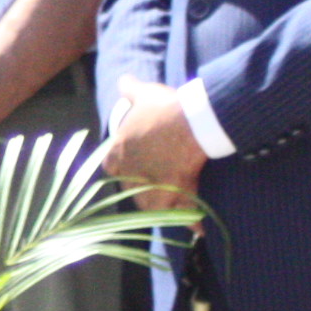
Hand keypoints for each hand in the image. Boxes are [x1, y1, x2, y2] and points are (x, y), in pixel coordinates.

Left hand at [103, 80, 209, 211]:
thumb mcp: (145, 94)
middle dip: (141, 189)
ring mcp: (153, 188)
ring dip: (160, 209)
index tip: (129, 164)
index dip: (121, 166)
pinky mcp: (175, 195)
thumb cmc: (163, 108)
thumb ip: (131, 89)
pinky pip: (183, 215)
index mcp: (120, 151)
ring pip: (151, 207)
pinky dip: (192, 223)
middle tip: (155, 185)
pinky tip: (200, 230)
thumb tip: (124, 80)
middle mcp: (132, 174)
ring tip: (172, 211)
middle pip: (131, 189)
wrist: (188, 121)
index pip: (111, 165)